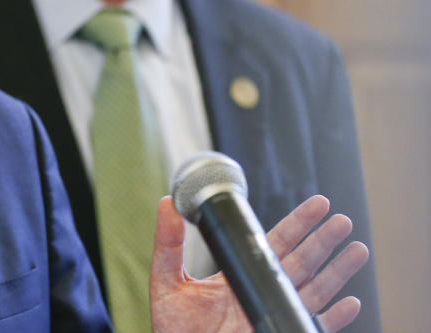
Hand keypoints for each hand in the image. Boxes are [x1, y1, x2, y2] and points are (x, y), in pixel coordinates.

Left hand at [149, 195, 368, 332]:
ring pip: (313, 291)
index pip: (274, 243)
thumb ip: (168, 243)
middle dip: (322, 241)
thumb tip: (168, 202)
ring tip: (357, 249)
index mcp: (240, 274)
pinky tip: (351, 303)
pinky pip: (311, 327)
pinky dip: (333, 318)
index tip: (318, 203)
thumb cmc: (173, 327)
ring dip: (336, 272)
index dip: (298, 224)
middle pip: (300, 262)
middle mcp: (262, 293)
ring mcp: (272, 316)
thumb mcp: (166, 281)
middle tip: (341, 220)